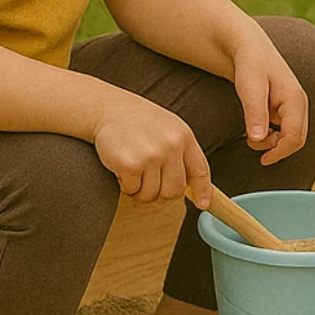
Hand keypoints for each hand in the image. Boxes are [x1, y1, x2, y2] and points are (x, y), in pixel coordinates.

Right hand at [92, 90, 210, 204]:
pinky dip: (126, 185)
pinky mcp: (130, 164)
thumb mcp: (170, 129)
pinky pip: (131, 191)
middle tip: (149, 181)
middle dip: (161, 193)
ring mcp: (151, 155)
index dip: (203, 190)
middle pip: (174, 190)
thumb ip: (181, 153)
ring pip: (151, 194)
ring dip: (141, 190)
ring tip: (136, 170)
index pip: (200, 169)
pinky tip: (123, 167)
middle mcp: (171, 146)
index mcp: (184, 137)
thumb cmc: (141, 122)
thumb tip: (191, 185)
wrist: (110, 110)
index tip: (203, 203)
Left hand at [231, 29, 308, 165]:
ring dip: (273, 142)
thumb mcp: (249, 88)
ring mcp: (294, 105)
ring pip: (291, 136)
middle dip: (276, 148)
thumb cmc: (250, 64)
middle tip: (251, 145)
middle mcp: (299, 103)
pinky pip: (285, 129)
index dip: (280, 153)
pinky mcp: (287, 107)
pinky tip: (257, 127)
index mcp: (295, 99)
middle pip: (297, 139)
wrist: (250, 47)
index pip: (295, 137)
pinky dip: (272, 135)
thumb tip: (258, 140)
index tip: (262, 160)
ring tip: (250, 135)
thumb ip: (255, 113)